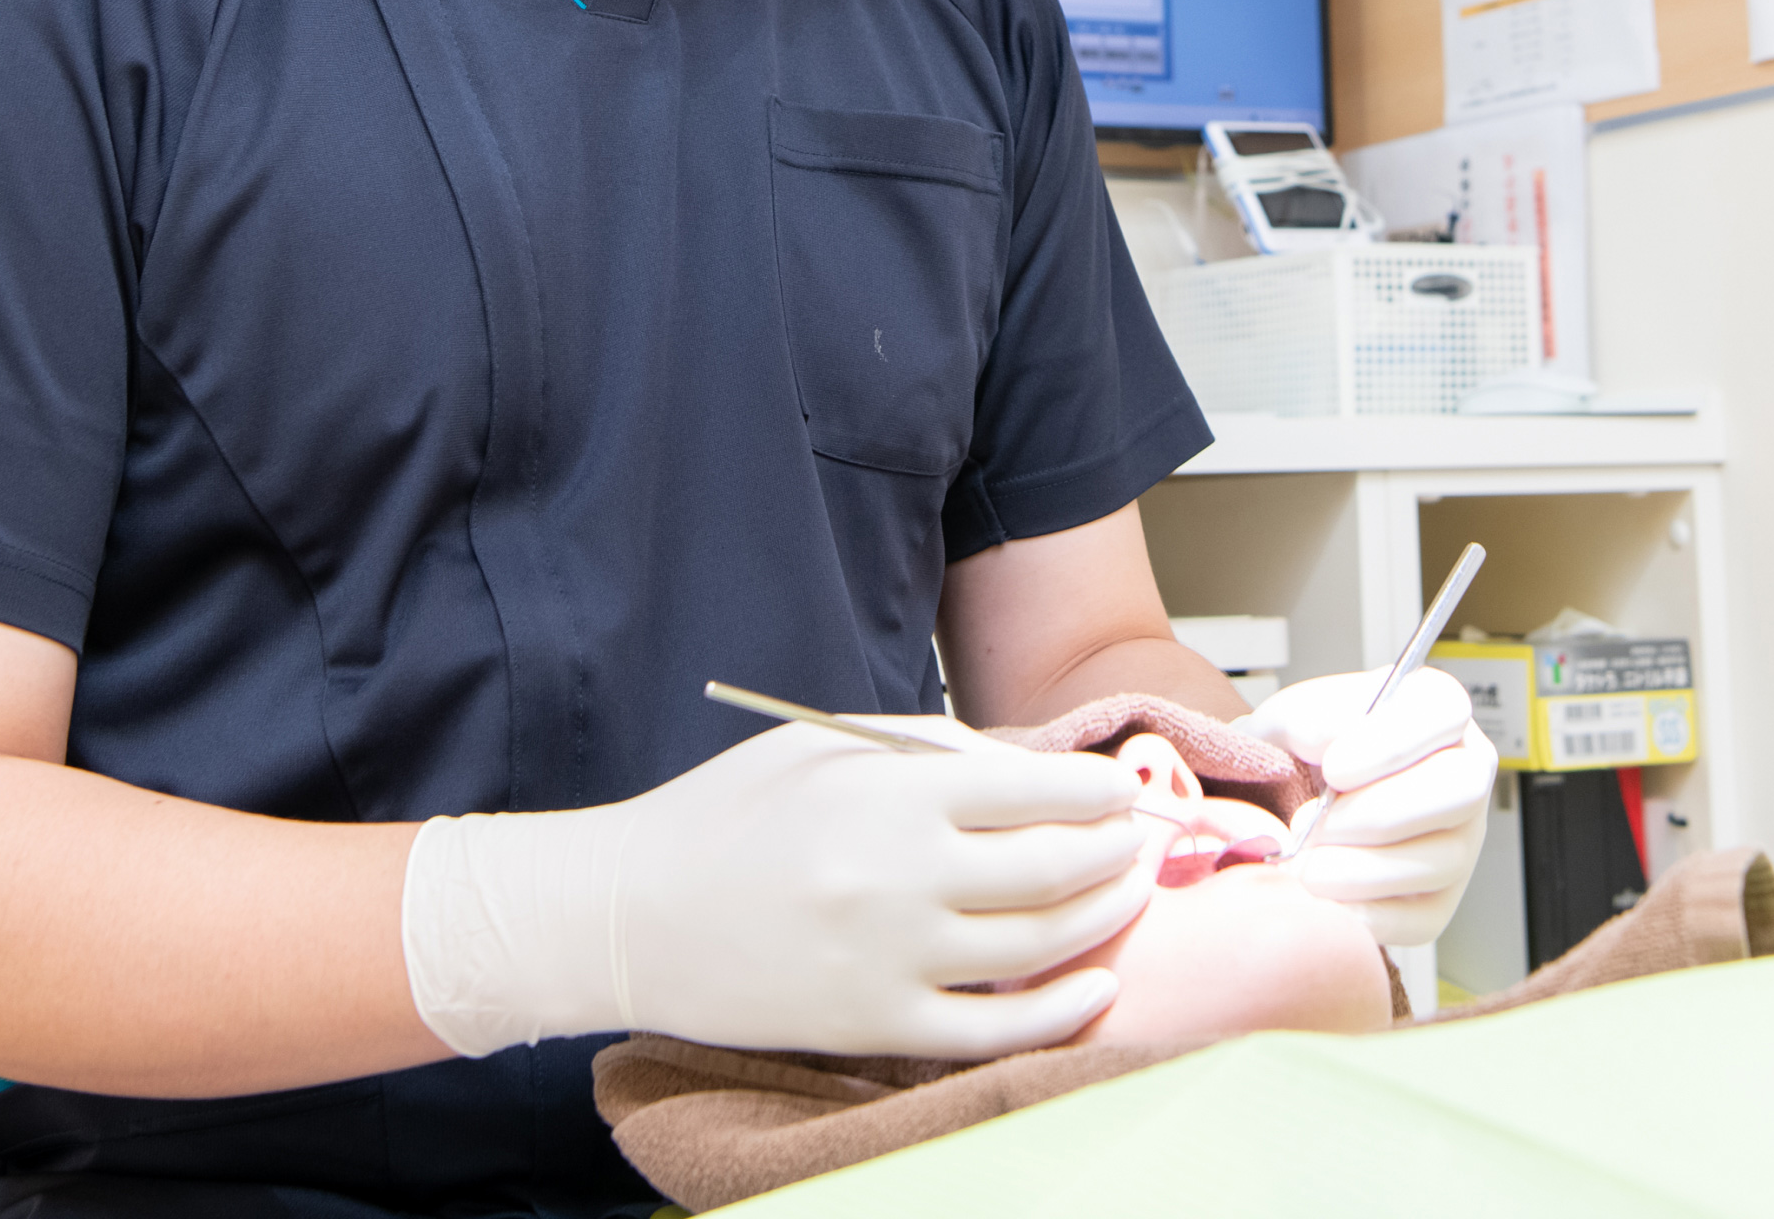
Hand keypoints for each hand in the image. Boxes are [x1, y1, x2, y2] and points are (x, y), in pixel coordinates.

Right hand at [401, 716, 1162, 1059]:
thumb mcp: (825, 743)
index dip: (1099, 793)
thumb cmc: (728, 814)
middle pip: (1057, 867)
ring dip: (1104, 918)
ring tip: (1129, 896)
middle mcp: (904, 876)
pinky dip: (1063, 1012)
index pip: (1038, 790)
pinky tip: (1097, 987)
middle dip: (1118, 852)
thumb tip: (1033, 764)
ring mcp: (894, 959)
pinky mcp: (877, 1027)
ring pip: (1040, 945)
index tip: (1121, 792)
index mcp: (893, 794)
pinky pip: (996, 1029)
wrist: (632, 916)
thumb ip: (932, 747)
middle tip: (1142, 843)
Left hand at [1237, 666, 1498, 943]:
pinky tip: (1322, 899)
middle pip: (1461, 791)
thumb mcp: (1289, 717)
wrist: (1272, 810)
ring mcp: (1459, 842)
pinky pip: (1421, 919)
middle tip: (1311, 823)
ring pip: (1442, 860)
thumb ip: (1310, 717)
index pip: (1447, 712)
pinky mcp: (1438, 902)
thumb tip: (1330, 741)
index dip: (1394, 743)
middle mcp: (1463, 773)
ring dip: (1363, 869)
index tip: (1334, 769)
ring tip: (1304, 865)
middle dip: (1380, 814)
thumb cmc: (1294, 754)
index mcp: (1435, 709)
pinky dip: (1366, 914)